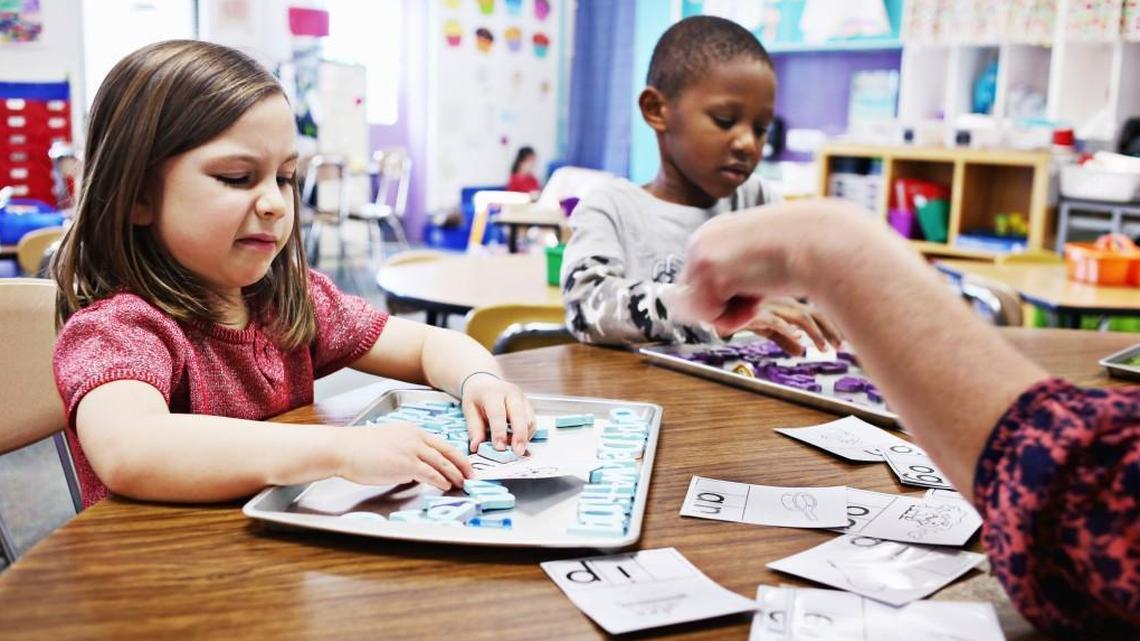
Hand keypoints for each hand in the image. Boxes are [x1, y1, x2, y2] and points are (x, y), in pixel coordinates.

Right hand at [334, 422, 472, 490]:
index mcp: (412, 431)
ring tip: (462, 483)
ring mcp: (411, 450)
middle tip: (472, 475)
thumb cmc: (360, 448)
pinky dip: (440, 481)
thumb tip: (416, 468)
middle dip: (463, 465)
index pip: (441, 443)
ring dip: (454, 475)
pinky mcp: (405, 464)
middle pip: (447, 452)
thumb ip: (406, 450)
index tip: (464, 464)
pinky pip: (430, 473)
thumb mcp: (389, 441)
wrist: (343, 449)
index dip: (456, 455)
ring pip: (442, 463)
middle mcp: (415, 438)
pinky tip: (445, 486)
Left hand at [461, 373, 535, 455]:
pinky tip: (516, 440)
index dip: (499, 432)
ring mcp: (522, 398)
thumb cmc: (477, 397)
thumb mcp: (469, 410)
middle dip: (519, 436)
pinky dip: (526, 434)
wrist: (485, 382)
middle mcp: (511, 393)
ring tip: (513, 448)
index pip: (498, 413)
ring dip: (523, 437)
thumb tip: (476, 447)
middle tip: (517, 452)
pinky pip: (532, 422)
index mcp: (493, 393)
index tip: (499, 448)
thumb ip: (474, 429)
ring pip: (529, 419)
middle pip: (519, 415)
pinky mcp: (528, 405)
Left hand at [677, 199, 869, 334]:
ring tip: (760, 288)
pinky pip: (713, 319)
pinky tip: (760, 293)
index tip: (749, 287)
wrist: (823, 241)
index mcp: (711, 233)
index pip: (695, 281)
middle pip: (690, 299)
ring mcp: (701, 256)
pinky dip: (739, 318)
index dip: (720, 297)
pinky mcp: (710, 274)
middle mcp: (700, 241)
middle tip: (756, 288)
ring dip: (733, 311)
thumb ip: (735, 273)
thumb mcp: (758, 255)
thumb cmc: (801, 250)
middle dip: (722, 306)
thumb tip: (718, 306)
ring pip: (701, 312)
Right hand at [744, 297, 842, 355]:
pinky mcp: (759, 313)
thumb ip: (784, 340)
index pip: (816, 314)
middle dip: (830, 330)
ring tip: (823, 348)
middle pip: (814, 314)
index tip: (841, 341)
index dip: (830, 327)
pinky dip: (788, 330)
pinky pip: (777, 321)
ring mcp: (773, 306)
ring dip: (815, 333)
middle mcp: (784, 303)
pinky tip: (797, 339)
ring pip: (801, 317)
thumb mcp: (768, 330)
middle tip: (840, 346)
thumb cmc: (744, 314)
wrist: (722, 309)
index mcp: (789, 305)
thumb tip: (800, 352)